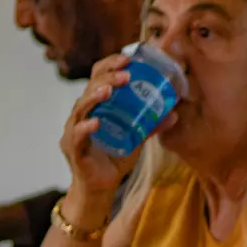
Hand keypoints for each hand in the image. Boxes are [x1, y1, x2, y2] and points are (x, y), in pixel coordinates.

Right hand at [61, 54, 177, 201]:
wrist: (101, 188)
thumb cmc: (114, 158)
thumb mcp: (137, 139)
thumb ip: (151, 126)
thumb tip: (174, 113)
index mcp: (96, 106)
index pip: (98, 77)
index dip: (110, 65)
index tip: (127, 58)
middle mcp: (82, 114)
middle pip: (90, 88)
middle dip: (107, 78)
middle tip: (126, 74)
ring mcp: (74, 130)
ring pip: (81, 107)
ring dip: (94, 96)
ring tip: (109, 90)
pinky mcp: (73, 149)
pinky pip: (76, 135)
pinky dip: (85, 128)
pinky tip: (94, 123)